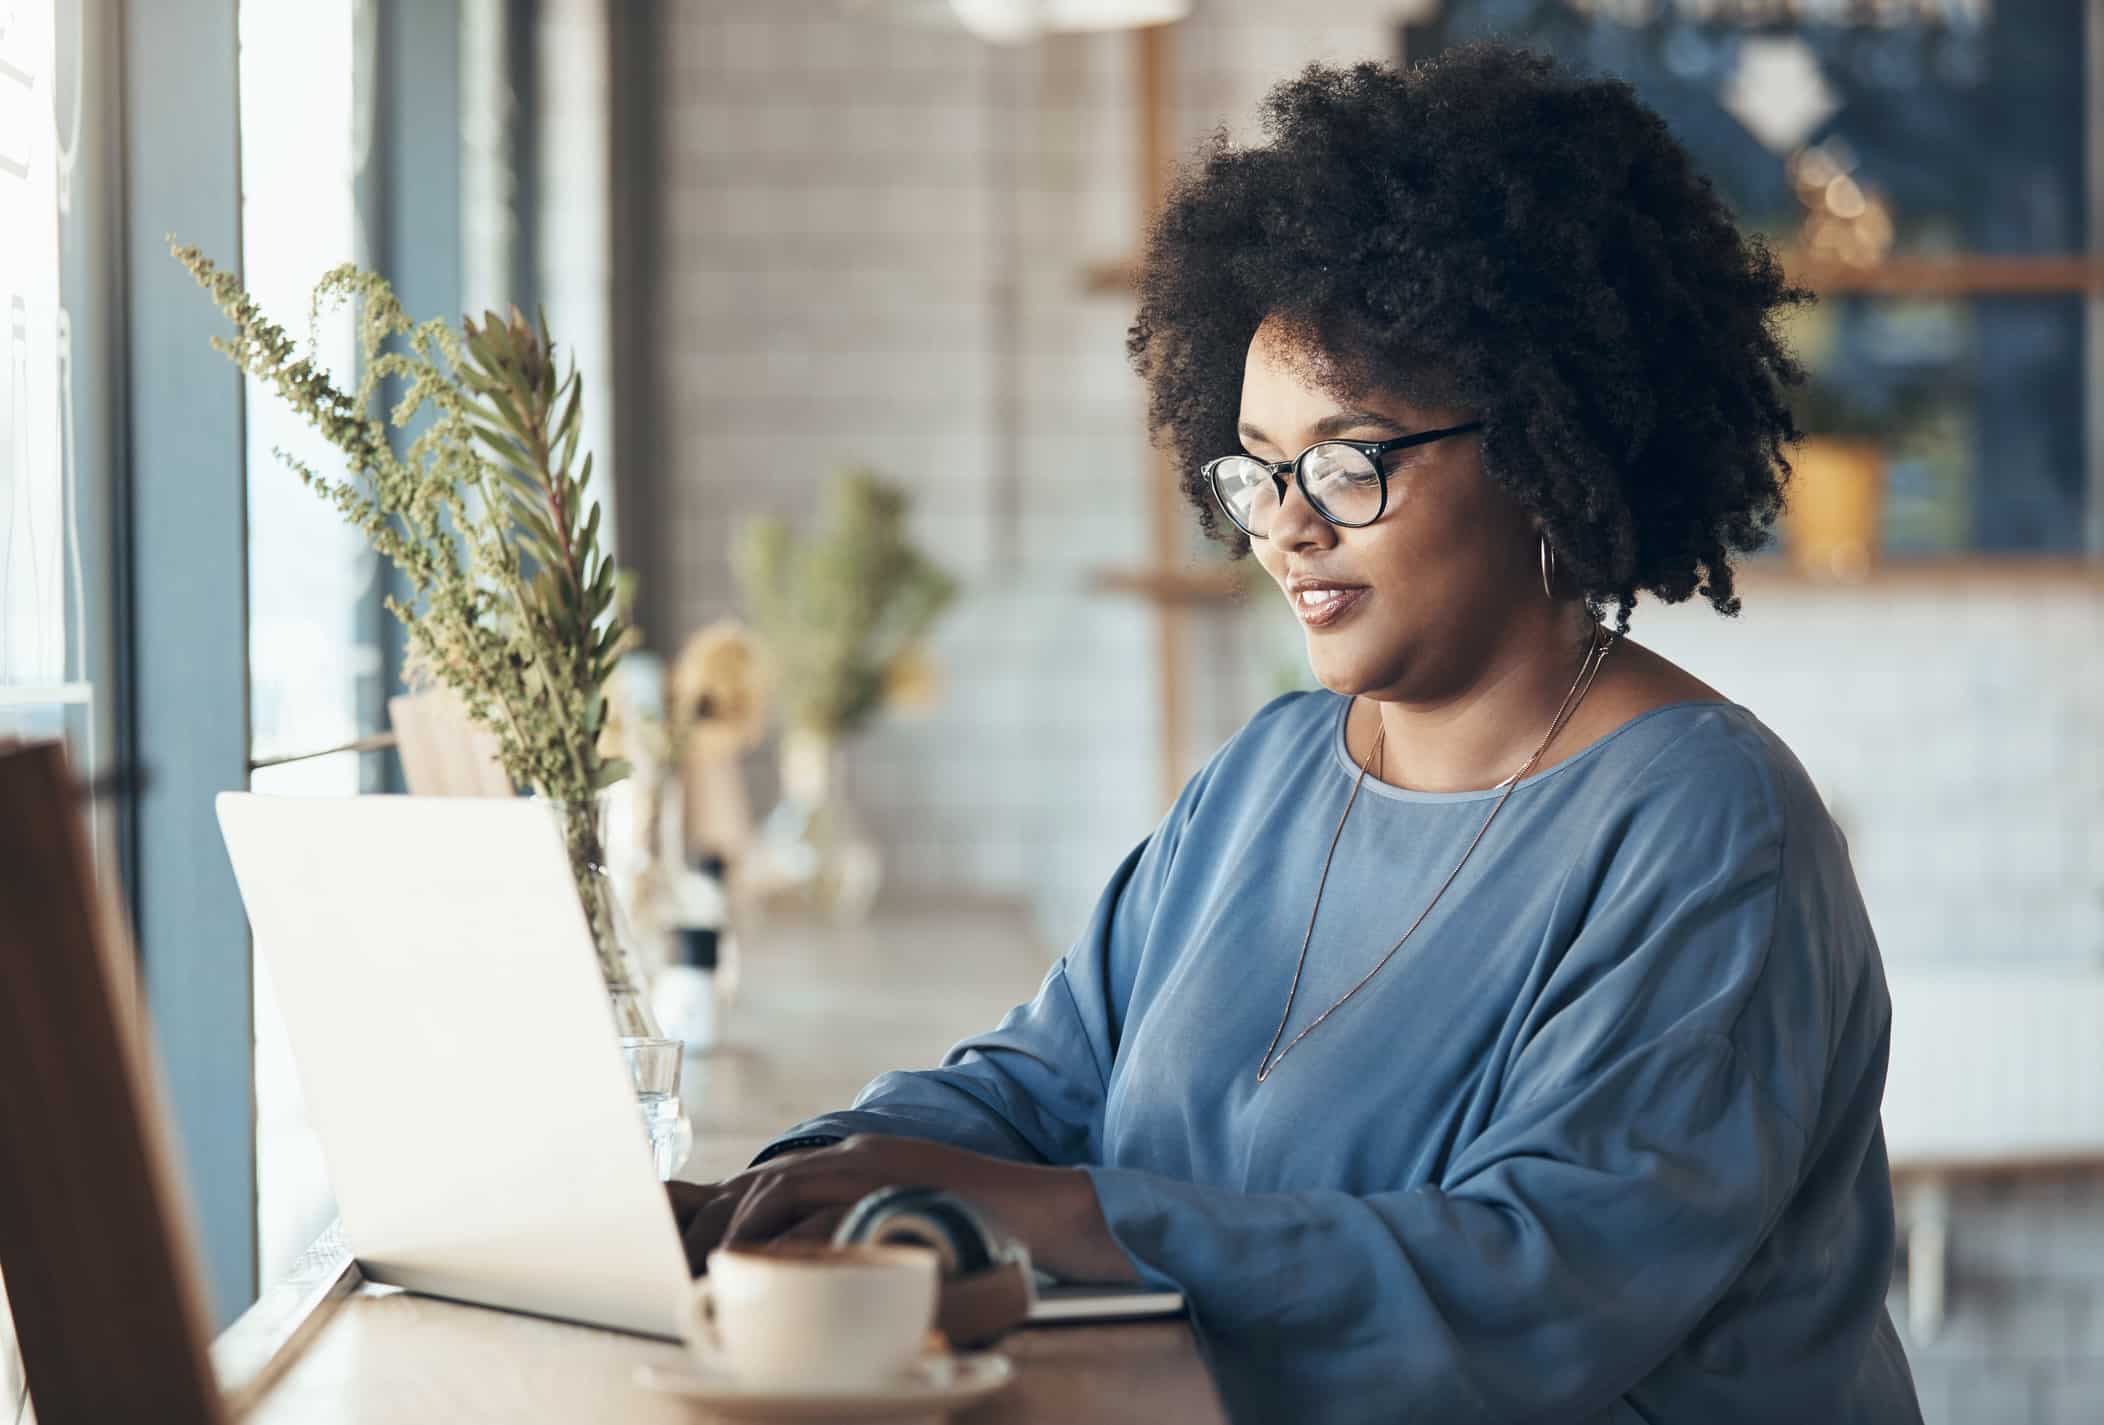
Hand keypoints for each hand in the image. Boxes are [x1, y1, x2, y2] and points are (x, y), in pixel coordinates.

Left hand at [665, 1134, 1138, 1284]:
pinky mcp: (887, 1185)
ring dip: (742, 1229)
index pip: (773, 1178)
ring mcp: (872, 1166)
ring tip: (720, 1266)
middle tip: (694, 1263)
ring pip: (780, 1188)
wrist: (1037, 1209)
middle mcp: (855, 1154)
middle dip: (719, 1221)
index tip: (700, 1247)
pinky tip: (764, 1264)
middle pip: (765, 1180)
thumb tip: (801, 1264)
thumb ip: (854, 1226)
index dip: (727, 1210)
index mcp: (855, 1158)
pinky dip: (783, 1238)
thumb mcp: (899, 1215)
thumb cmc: (973, 1224)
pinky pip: (817, 1211)